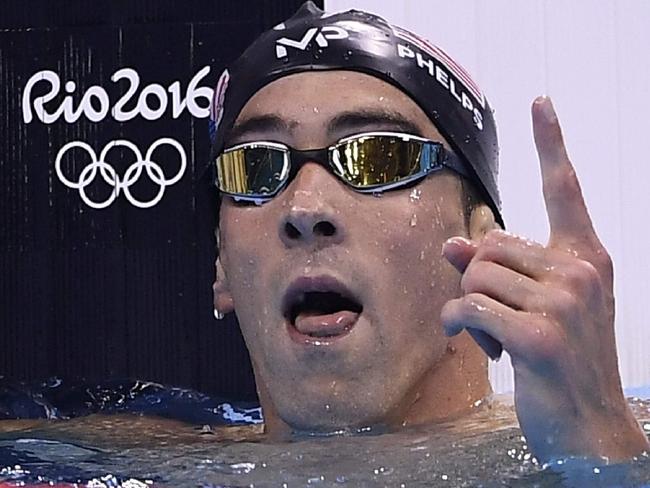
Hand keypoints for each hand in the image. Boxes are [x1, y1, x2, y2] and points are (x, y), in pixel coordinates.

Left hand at [441, 96, 649, 462]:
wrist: (590, 427)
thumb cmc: (561, 362)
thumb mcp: (533, 307)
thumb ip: (496, 270)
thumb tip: (452, 243)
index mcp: (585, 257)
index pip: (563, 190)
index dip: (550, 143)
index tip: (538, 101)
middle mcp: (580, 270)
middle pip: (489, 244)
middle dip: (477, 280)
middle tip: (494, 316)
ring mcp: (562, 302)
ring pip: (474, 275)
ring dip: (469, 308)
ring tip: (495, 337)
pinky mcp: (538, 335)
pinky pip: (467, 307)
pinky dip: (458, 326)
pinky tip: (478, 346)